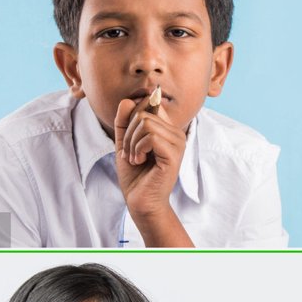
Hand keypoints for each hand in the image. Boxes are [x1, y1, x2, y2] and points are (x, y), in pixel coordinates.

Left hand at [114, 96, 187, 221]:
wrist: (140, 201)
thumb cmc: (134, 175)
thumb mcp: (124, 144)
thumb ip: (123, 123)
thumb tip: (126, 101)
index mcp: (167, 129)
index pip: (148, 105)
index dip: (130, 120)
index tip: (128, 142)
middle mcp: (176, 133)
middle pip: (143, 114)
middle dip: (128, 135)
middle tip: (129, 154)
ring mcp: (177, 142)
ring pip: (145, 124)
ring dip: (131, 143)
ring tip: (134, 159)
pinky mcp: (174, 154)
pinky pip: (151, 137)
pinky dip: (138, 149)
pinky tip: (139, 161)